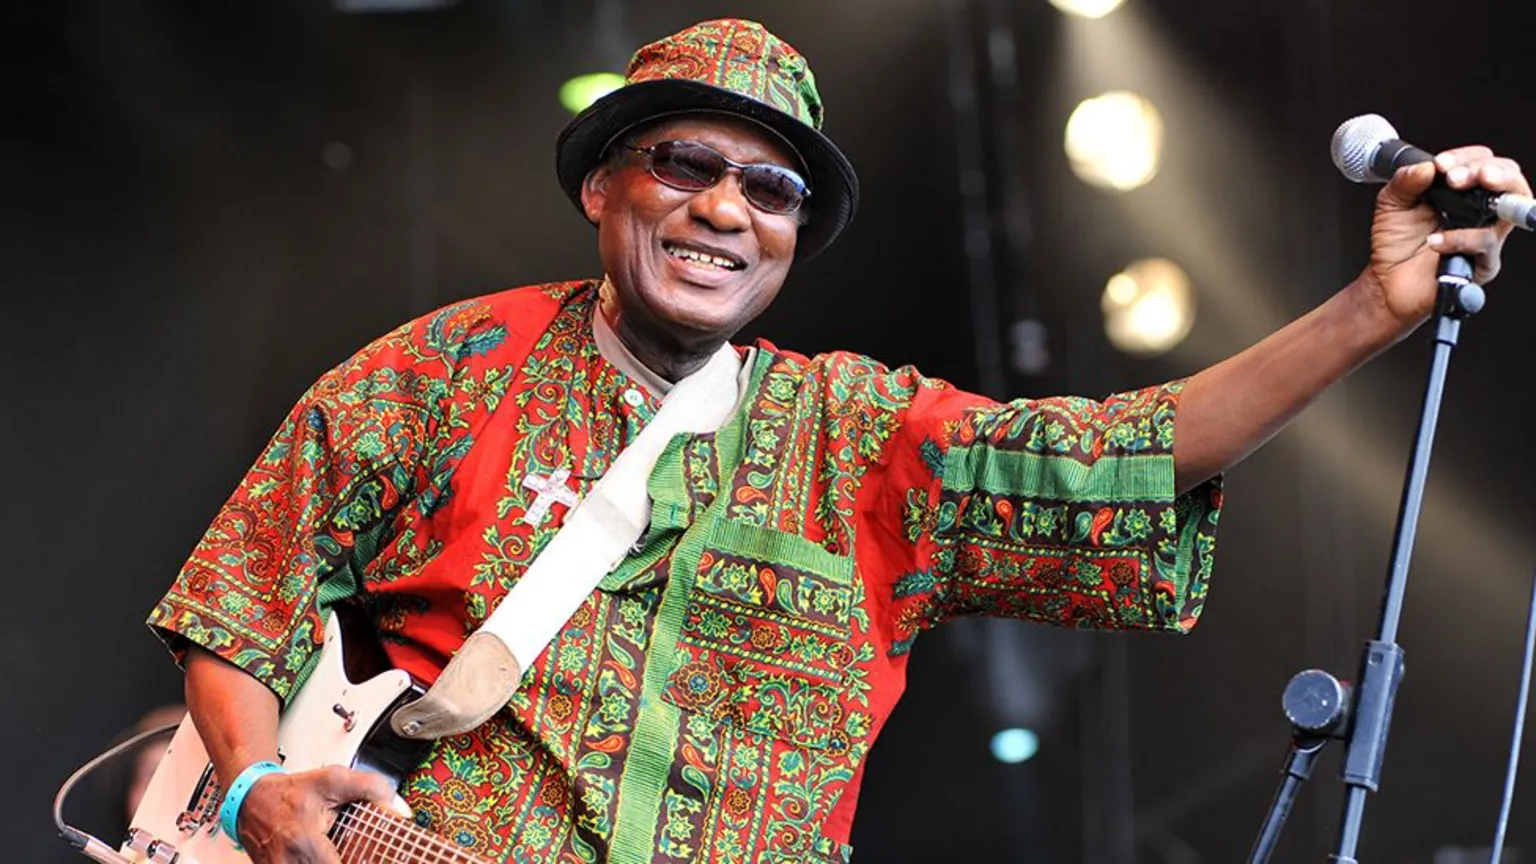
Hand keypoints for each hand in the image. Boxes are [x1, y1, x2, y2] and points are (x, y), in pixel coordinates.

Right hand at [234, 765, 395, 862]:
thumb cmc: (293, 791)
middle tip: (357, 852)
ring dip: (329, 863)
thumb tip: (401, 809)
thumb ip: (371, 788)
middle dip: (347, 860)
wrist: (251, 800)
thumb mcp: (334, 780)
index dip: (356, 863)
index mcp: (303, 842)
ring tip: (341, 852)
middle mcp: (288, 863)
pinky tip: (326, 856)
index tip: (373, 858)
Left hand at [1361, 146, 1530, 336]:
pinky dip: (1461, 238)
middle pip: (1510, 179)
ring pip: (1511, 207)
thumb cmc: (1396, 244)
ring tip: (1458, 185)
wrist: (1387, 283)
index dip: (1467, 157)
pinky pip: (1484, 244)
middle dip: (1487, 168)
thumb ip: (1405, 182)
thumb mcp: (1392, 204)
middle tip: (1456, 175)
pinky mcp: (1484, 262)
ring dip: (1491, 189)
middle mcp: (1481, 211)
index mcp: (1463, 192)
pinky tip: (1436, 239)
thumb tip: (1425, 165)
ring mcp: (1486, 236)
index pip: (1483, 162)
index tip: (1442, 164)